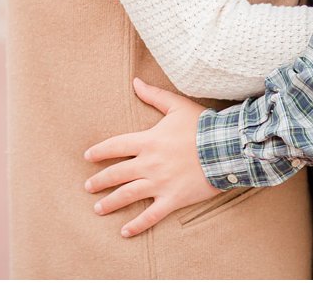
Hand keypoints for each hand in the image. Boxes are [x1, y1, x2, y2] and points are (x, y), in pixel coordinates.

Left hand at [82, 78, 220, 237]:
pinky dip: (137, 225)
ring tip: (98, 208)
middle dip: (100, 181)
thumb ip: (154, 95)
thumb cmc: (202, 125)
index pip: (115, 146)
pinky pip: (151, 216)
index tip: (87, 156)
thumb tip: (135, 81)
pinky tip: (125, 231)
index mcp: (148, 141)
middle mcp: (149, 163)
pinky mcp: (172, 199)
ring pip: (128, 195)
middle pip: (117, 173)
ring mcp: (160, 183)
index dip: (99, 151)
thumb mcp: (177, 105)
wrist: (225, 148)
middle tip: (88, 187)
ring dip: (111, 203)